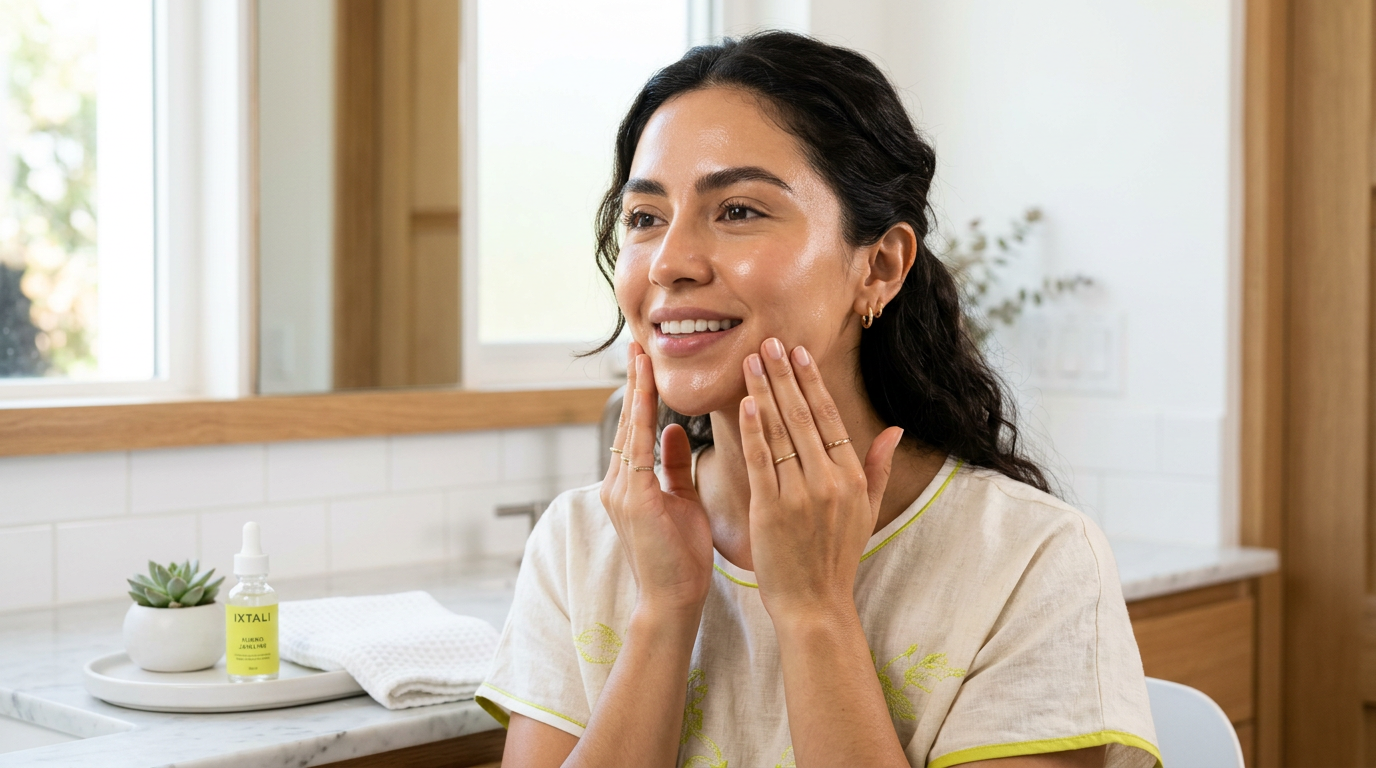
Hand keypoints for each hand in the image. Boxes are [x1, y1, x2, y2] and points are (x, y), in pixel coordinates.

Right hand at [601, 342, 714, 615]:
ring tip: (642, 358)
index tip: (647, 361)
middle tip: (640, 345)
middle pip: (627, 422)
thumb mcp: (681, 501)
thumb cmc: (682, 557)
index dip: (641, 395)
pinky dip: (644, 421)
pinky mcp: (632, 501)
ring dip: (637, 393)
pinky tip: (650, 397)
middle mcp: (618, 484)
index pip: (636, 429)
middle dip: (635, 383)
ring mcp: (620, 492)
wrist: (673, 600)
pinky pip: (638, 451)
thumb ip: (674, 465)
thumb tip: (672, 431)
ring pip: (630, 430)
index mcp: (630, 485)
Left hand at [738, 338, 902, 621]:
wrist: (815, 604)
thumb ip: (879, 468)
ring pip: (780, 432)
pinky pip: (761, 461)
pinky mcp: (772, 509)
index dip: (812, 382)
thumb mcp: (868, 511)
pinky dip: (753, 430)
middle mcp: (828, 481)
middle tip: (768, 341)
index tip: (798, 352)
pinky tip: (744, 403)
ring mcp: (800, 495)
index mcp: (852, 478)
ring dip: (764, 392)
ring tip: (751, 361)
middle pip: (803, 416)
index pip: (829, 418)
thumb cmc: (837, 558)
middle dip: (784, 375)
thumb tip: (895, 430)